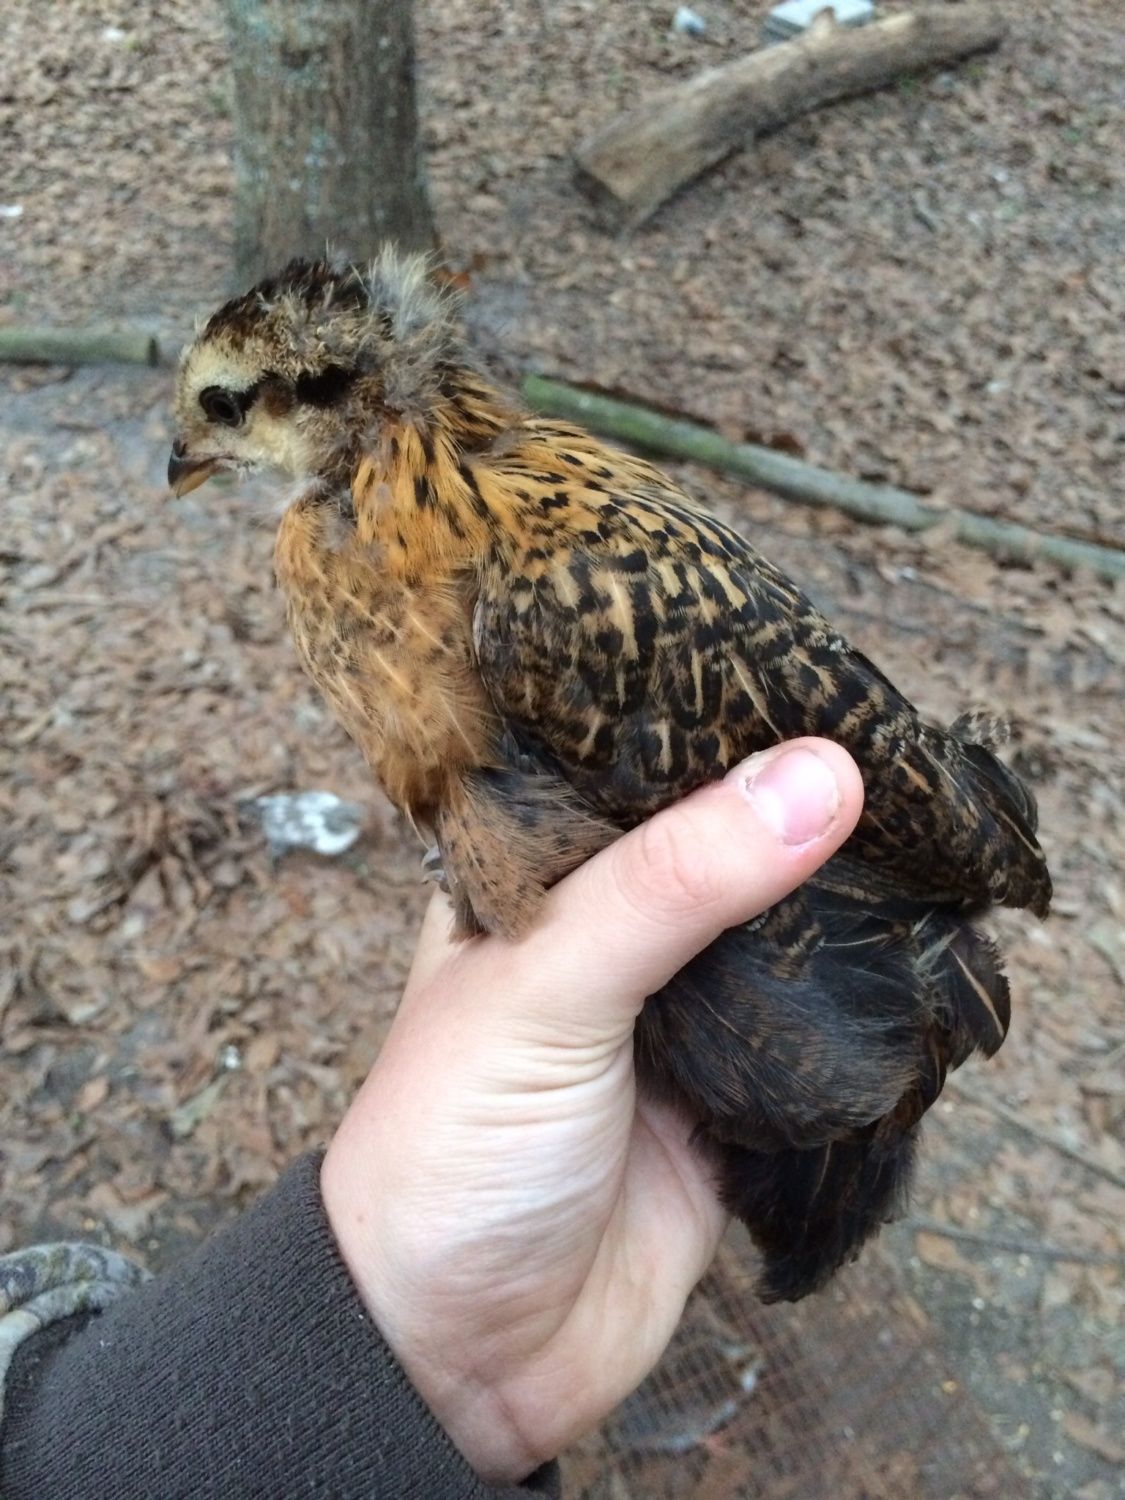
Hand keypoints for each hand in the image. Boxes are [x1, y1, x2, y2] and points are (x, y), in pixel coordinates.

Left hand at [321, 740, 863, 1481]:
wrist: (457, 1356)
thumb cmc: (450, 1148)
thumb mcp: (545, 986)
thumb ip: (672, 882)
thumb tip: (817, 777)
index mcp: (530, 881)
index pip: (629, 770)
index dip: (709, 727)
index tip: (810, 684)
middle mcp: (601, 938)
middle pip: (713, 850)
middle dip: (789, 819)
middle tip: (887, 762)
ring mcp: (667, 1021)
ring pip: (771, 937)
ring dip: (832, 910)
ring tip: (913, 842)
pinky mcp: (726, 1101)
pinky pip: (807, 1035)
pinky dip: (852, 1008)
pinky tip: (905, 956)